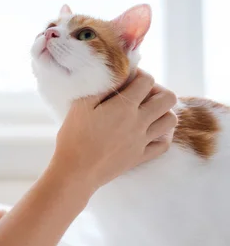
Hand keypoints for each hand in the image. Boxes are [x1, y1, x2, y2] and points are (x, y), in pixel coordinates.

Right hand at [50, 68, 177, 192]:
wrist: (76, 171)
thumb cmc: (74, 136)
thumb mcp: (80, 105)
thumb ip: (100, 88)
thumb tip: (116, 75)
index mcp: (124, 107)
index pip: (147, 81)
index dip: (140, 74)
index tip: (129, 78)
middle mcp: (139, 122)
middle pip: (168, 98)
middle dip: (158, 90)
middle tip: (142, 94)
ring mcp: (142, 141)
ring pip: (171, 120)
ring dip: (163, 111)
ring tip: (147, 112)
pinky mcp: (141, 157)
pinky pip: (164, 144)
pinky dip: (162, 135)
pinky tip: (150, 131)